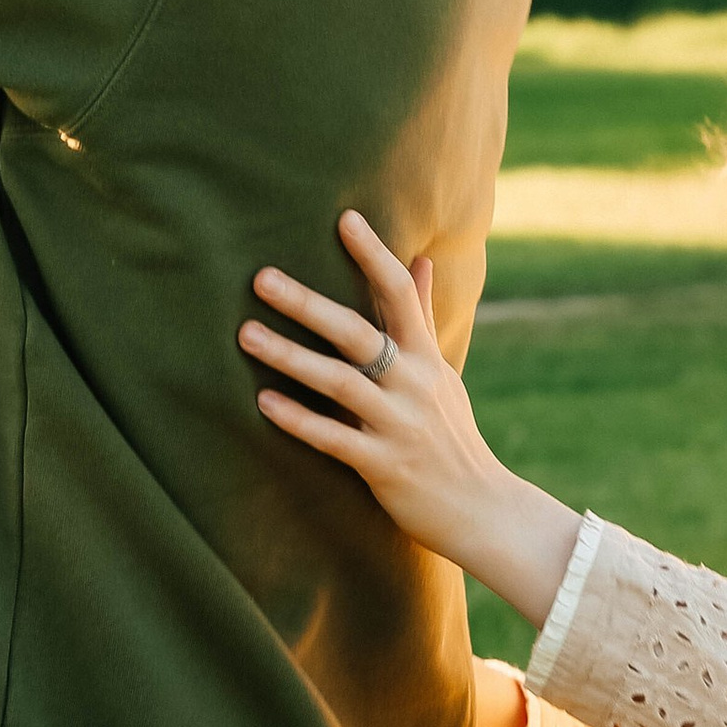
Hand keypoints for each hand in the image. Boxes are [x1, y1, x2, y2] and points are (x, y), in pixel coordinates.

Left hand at [240, 209, 583, 629]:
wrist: (481, 508)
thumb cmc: (451, 432)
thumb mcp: (441, 370)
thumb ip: (422, 316)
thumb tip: (420, 258)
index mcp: (426, 356)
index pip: (401, 293)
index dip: (374, 255)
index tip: (344, 218)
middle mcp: (414, 383)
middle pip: (358, 332)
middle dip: (308, 303)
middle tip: (261, 277)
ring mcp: (399, 424)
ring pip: (339, 382)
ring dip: (290, 357)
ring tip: (245, 335)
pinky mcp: (384, 465)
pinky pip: (334, 438)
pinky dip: (299, 419)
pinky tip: (263, 402)